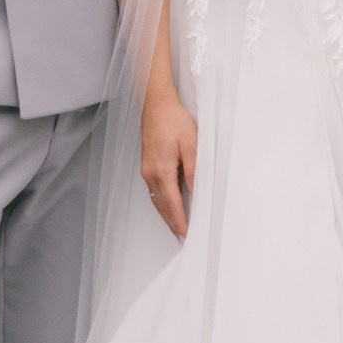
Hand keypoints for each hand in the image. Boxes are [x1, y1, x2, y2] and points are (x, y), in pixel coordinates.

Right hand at [141, 81, 197, 240]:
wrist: (155, 105)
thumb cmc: (174, 120)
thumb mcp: (191, 143)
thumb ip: (194, 169)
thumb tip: (196, 191)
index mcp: (162, 170)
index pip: (172, 203)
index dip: (179, 220)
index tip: (185, 234)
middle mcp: (151, 173)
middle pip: (162, 206)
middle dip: (172, 223)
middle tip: (181, 238)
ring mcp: (146, 170)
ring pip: (156, 199)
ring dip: (166, 214)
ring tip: (176, 227)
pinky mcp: (146, 165)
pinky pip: (153, 191)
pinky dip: (161, 202)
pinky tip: (168, 205)